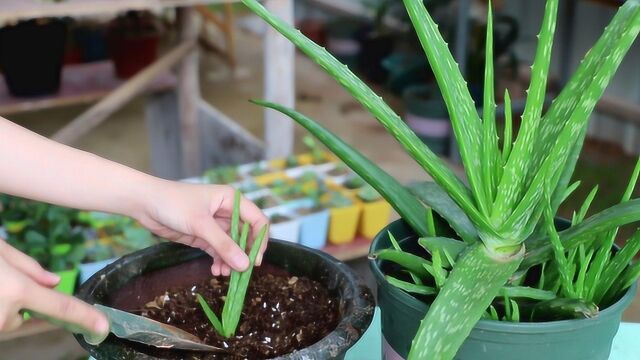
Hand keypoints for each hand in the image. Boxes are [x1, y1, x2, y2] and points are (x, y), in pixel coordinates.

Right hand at [0, 240, 108, 336]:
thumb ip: (28, 266)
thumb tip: (54, 282)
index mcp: (16, 291)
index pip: (61, 307)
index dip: (84, 316)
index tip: (103, 326)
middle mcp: (5, 315)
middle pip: (30, 311)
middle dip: (24, 296)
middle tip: (5, 276)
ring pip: (11, 316)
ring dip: (5, 303)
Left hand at [134, 182, 268, 275]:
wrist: (145, 203)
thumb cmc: (174, 204)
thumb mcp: (200, 225)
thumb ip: (223, 245)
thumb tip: (245, 264)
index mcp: (232, 200)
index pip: (257, 221)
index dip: (260, 240)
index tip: (255, 260)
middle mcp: (227, 212)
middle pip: (246, 236)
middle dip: (244, 254)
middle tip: (241, 273)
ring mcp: (215, 225)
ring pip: (232, 246)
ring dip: (231, 260)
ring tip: (224, 274)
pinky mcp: (204, 236)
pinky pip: (218, 251)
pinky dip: (219, 261)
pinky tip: (215, 271)